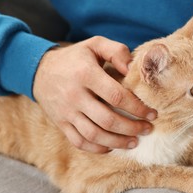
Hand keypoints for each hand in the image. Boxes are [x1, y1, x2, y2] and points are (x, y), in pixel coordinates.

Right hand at [33, 36, 156, 152]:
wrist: (39, 70)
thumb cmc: (75, 58)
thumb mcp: (95, 45)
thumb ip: (117, 52)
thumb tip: (133, 69)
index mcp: (86, 74)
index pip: (116, 96)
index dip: (138, 107)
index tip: (152, 113)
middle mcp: (74, 95)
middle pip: (107, 120)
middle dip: (132, 128)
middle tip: (147, 129)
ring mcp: (66, 112)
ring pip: (94, 135)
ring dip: (118, 142)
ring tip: (134, 142)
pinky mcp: (61, 124)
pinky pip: (80, 142)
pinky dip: (98, 148)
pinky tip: (112, 146)